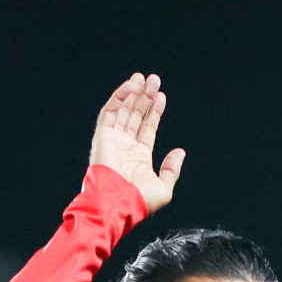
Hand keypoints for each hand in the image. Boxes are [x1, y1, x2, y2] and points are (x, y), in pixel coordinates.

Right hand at [90, 72, 184, 213]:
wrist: (118, 203)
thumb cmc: (139, 200)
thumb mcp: (164, 187)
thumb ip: (171, 169)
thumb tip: (180, 152)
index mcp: (139, 157)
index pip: (147, 127)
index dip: (154, 111)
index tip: (162, 96)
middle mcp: (125, 146)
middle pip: (135, 115)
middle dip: (144, 97)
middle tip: (153, 80)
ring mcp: (113, 140)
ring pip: (123, 111)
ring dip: (133, 94)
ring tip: (143, 78)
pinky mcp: (102, 136)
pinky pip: (109, 112)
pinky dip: (118, 98)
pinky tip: (130, 86)